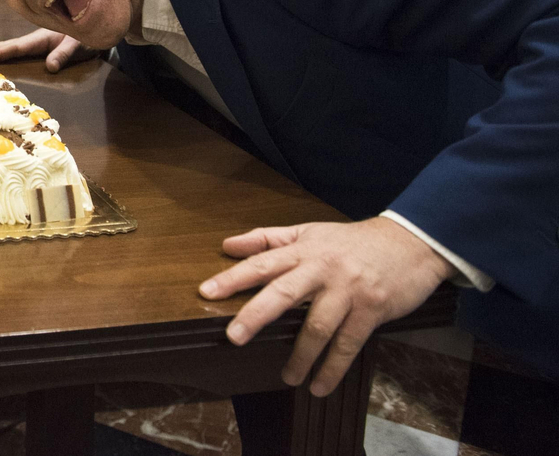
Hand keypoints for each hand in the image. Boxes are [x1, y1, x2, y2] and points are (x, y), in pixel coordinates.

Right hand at [0, 28, 97, 71]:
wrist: (96, 26)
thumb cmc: (88, 36)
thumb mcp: (78, 44)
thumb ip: (64, 53)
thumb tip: (50, 67)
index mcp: (40, 37)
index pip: (16, 47)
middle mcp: (34, 39)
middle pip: (6, 45)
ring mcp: (35, 41)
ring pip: (9, 46)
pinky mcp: (38, 45)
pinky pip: (16, 49)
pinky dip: (2, 52)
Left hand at [199, 216, 454, 395]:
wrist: (410, 243)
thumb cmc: (352, 241)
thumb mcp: (309, 231)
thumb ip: (266, 238)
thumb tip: (227, 245)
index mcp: (303, 249)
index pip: (262, 262)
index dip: (233, 277)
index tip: (207, 292)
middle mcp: (322, 268)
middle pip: (284, 292)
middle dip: (256, 315)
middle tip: (234, 337)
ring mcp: (348, 289)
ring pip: (318, 325)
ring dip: (300, 355)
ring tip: (286, 377)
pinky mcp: (372, 309)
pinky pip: (349, 343)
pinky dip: (333, 367)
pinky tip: (320, 385)